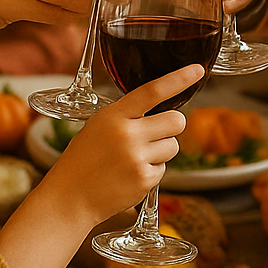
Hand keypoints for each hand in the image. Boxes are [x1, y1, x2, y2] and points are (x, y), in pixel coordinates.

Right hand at [0, 64, 202, 267]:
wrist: (70, 197)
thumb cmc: (83, 160)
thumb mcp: (98, 127)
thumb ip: (127, 116)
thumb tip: (159, 110)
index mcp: (114, 116)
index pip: (152, 91)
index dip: (178, 79)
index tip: (197, 70)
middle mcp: (128, 134)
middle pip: (176, 121)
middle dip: (171, 126)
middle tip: (154, 134)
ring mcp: (138, 158)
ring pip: (173, 146)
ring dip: (161, 151)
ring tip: (134, 158)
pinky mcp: (145, 180)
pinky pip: (164, 168)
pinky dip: (152, 171)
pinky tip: (130, 174)